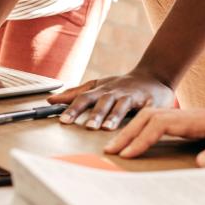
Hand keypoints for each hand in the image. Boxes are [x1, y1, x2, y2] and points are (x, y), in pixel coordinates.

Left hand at [47, 71, 175, 129]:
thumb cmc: (122, 85)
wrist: (153, 76)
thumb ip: (75, 93)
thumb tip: (51, 99)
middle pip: (102, 102)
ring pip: (121, 106)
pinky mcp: (150, 102)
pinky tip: (140, 125)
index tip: (63, 121)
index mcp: (101, 90)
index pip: (84, 98)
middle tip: (87, 127)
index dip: (73, 109)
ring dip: (114, 116)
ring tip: (106, 128)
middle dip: (94, 114)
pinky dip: (142, 115)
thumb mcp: (98, 86)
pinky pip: (146, 110)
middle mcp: (115, 92)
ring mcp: (132, 96)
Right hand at [103, 100, 204, 166]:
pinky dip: (141, 127)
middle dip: (128, 133)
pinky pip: (158, 120)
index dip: (144, 139)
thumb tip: (200, 164)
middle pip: (149, 117)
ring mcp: (187, 115)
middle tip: (110, 151)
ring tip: (117, 146)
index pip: (162, 125)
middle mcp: (188, 114)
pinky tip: (134, 139)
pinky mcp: (187, 120)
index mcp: (199, 119)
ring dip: (131, 129)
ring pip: (151, 116)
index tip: (129, 154)